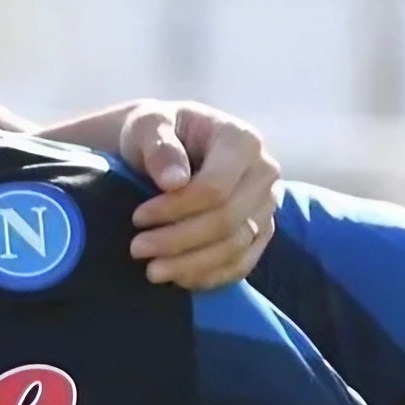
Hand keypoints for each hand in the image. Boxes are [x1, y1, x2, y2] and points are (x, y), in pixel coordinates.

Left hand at [122, 103, 280, 288]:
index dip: (176, 209)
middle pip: (228, 221)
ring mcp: (266, 205)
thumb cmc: (159, 131)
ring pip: (236, 247)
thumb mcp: (148, 125)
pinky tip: (178, 279)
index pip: (216, 187)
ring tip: (152, 271)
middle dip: (179, 241)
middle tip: (137, 250)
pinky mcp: (261, 231)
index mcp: (242, 140)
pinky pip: (242, 263)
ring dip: (192, 264)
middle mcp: (264, 173)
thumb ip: (159, 147)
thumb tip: (174, 181)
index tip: (137, 218)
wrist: (170, 146)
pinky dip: (210, 275)